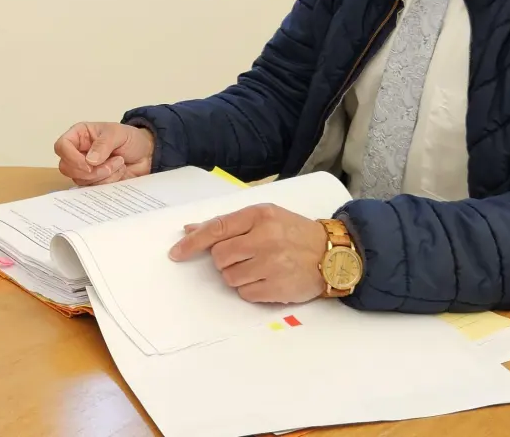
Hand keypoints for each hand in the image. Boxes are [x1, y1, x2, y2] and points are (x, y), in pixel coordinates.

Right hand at [54, 122, 153, 185]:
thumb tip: (90, 160)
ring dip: (102, 175)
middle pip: (66, 167)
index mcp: (80, 135)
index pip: (61, 146)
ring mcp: (86, 169)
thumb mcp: (118, 133)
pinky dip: (108, 182)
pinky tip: (119, 172)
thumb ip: (103, 144)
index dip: (70, 157)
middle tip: (109, 165)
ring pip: (80, 180)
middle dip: (89, 170)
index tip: (88, 163)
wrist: (148, 154)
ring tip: (119, 163)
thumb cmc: (131, 139)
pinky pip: (93, 188)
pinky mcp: (95, 182)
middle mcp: (79, 153)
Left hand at [166, 203, 327, 303]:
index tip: (176, 253)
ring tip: (260, 267)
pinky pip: (245, 293)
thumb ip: (229, 223)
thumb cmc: (294, 232)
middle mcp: (265, 237)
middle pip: (220, 256)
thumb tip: (190, 230)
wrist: (333, 253)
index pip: (217, 229)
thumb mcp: (265, 216)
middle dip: (225, 260)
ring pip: (230, 277)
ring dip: (238, 275)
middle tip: (244, 256)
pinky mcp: (278, 287)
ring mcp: (272, 264)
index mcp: (260, 215)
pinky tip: (268, 278)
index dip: (193, 243)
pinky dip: (251, 289)